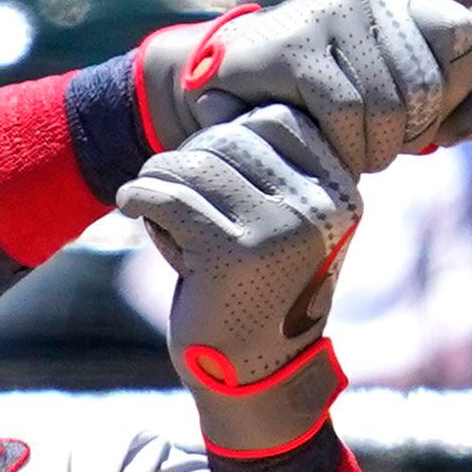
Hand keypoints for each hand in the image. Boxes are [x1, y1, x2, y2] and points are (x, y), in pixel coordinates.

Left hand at [119, 107, 358, 450]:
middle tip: (168, 184)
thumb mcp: (279, 222)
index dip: (228, 129)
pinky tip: (132, 208)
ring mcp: (279, 229)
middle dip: (189, 155)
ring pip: (195, 163)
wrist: (253, 376)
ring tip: (152, 201)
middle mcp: (318, 207)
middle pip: (232, 137)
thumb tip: (210, 95)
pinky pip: (169, 195)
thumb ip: (263, 168)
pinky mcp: (233, 252)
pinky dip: (140, 196)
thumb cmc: (257, 289)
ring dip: (161, 178)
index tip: (203, 161)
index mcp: (339, 192)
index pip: (277, 119)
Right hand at [139, 0, 471, 178]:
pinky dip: (343, 148)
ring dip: (372, 150)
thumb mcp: (387, 107)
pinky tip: (326, 150)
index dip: (451, 93)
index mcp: (399, 3)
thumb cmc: (316, 103)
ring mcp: (328, 16)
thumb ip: (442, 114)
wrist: (226, 94)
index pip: (463, 37)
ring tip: (347, 152)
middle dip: (407, 136)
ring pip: (388, 106)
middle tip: (376, 149)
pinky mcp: (294, 48)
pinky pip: (346, 113)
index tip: (418, 121)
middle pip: (427, 86)